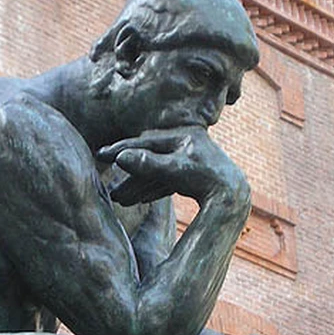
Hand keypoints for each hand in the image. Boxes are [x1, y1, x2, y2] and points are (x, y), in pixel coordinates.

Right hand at [97, 127, 249, 207]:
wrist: (233, 196)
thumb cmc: (205, 180)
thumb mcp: (174, 171)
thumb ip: (148, 164)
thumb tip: (120, 158)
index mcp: (182, 135)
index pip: (144, 142)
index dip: (121, 149)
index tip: (100, 155)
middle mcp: (185, 142)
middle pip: (148, 157)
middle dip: (128, 175)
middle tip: (108, 184)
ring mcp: (190, 158)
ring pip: (156, 171)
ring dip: (138, 185)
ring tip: (120, 199)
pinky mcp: (194, 173)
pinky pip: (167, 179)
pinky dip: (154, 188)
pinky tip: (140, 199)